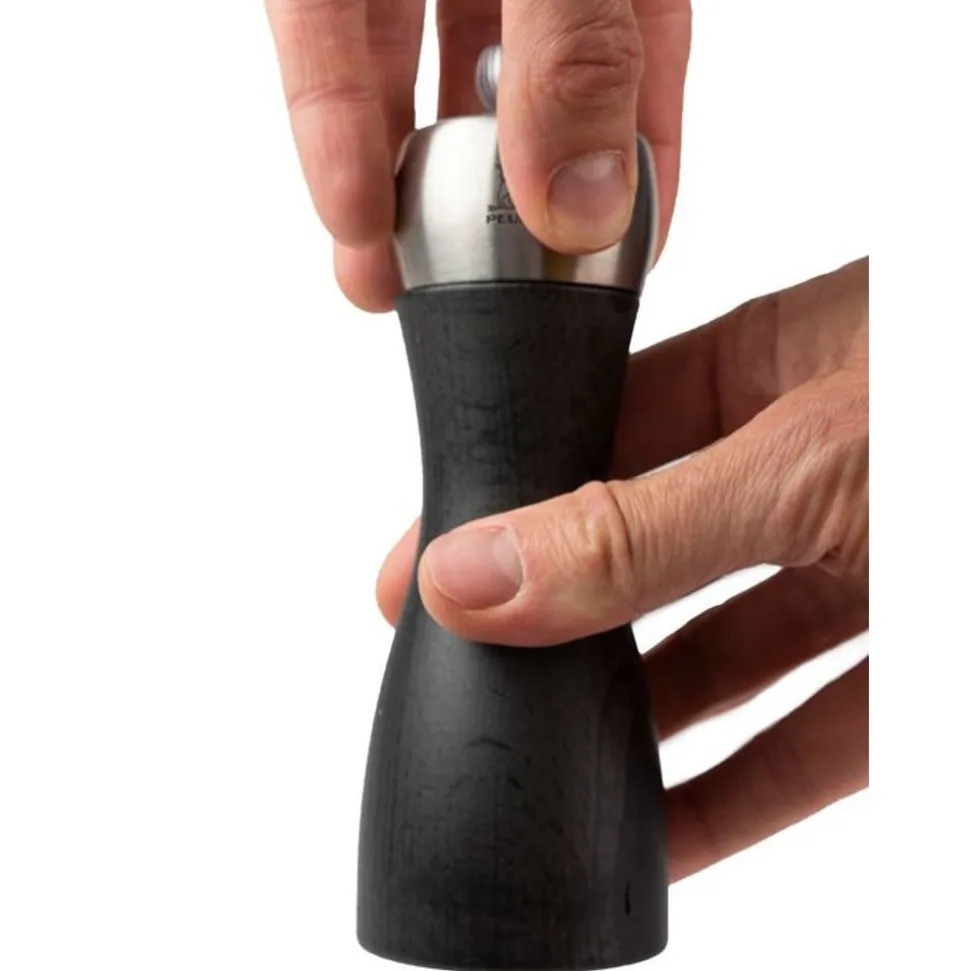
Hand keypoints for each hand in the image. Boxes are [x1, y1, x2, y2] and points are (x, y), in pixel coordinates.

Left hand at [265, 0, 690, 310]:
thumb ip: (577, 53)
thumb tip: (582, 203)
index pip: (641, 56)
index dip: (637, 162)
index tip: (622, 262)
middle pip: (518, 86)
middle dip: (500, 203)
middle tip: (485, 298)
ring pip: (410, 73)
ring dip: (397, 184)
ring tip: (386, 280)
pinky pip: (321, 34)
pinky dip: (333, 122)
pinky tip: (344, 202)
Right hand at [376, 257, 868, 880]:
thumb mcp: (809, 462)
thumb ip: (642, 530)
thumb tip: (474, 574)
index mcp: (784, 369)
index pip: (610, 422)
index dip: (514, 484)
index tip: (431, 554)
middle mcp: (816, 467)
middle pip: (649, 547)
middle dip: (557, 607)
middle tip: (461, 656)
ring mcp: (869, 567)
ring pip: (723, 649)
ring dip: (637, 709)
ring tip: (539, 749)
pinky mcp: (916, 673)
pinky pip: (809, 737)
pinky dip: (737, 791)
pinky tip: (663, 829)